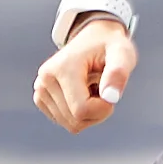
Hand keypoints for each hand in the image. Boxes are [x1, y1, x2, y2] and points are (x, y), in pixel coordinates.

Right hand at [33, 17, 136, 132]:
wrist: (94, 38)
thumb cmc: (110, 47)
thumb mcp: (122, 54)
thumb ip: (119, 73)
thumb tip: (111, 98)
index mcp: (62, 68)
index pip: (82, 110)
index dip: (104, 108)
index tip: (111, 91)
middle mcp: (45, 79)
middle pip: (76, 121)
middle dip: (98, 111)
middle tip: (103, 87)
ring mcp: (40, 90)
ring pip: (71, 125)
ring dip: (90, 113)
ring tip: (92, 87)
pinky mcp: (40, 98)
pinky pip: (66, 122)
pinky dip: (79, 114)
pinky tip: (83, 93)